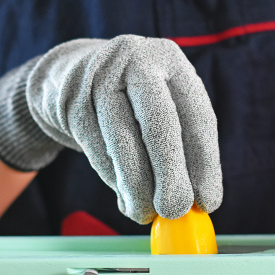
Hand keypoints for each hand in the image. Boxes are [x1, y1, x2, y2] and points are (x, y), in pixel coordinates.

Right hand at [0, 35, 221, 223]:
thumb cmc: (130, 102)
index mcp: (172, 61)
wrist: (68, 76)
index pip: (197, 116)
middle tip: (174, 211)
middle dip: (170, 173)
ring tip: (145, 213)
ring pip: (123, 140)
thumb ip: (180, 148)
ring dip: (136, 186)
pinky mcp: (72, 102)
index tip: (207, 202)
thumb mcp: (161, 107)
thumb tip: (194, 203)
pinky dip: (113, 180)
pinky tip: (123, 196)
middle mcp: (137, 61)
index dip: (205, 163)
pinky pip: (97, 150)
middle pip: (159, 121)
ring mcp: (100, 78)